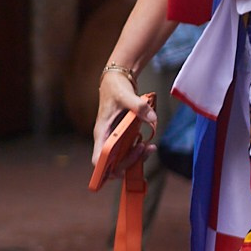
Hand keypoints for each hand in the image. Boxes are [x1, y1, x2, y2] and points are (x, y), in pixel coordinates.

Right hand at [91, 61, 155, 182]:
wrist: (117, 81)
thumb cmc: (115, 89)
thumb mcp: (126, 95)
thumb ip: (139, 107)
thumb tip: (152, 118)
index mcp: (101, 133)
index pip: (98, 159)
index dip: (106, 169)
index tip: (121, 169)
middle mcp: (106, 139)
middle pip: (112, 164)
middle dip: (129, 162)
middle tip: (142, 149)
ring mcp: (115, 139)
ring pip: (122, 160)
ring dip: (136, 159)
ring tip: (149, 147)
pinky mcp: (123, 137)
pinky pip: (130, 151)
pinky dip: (140, 152)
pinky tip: (148, 144)